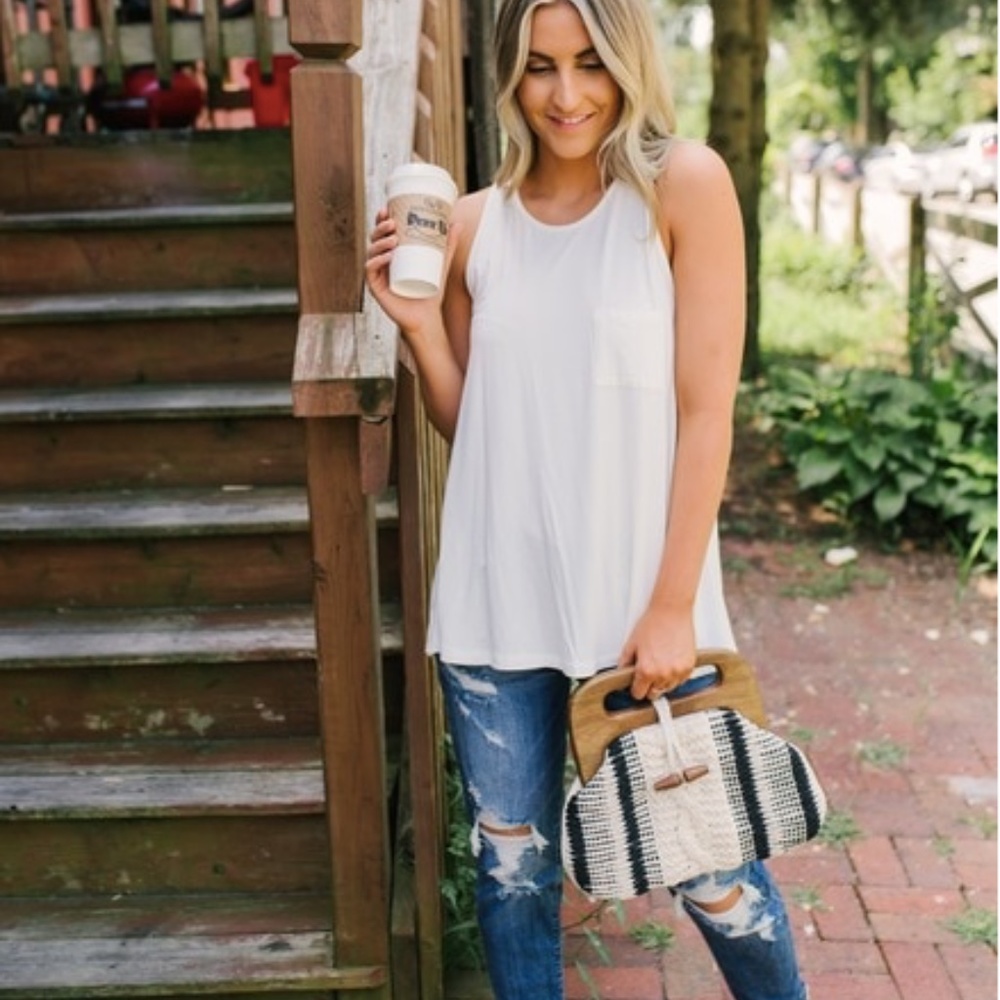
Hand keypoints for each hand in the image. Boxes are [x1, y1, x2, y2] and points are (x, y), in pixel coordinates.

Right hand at [365, 209, 457, 336]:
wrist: (426, 316)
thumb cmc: (430, 290)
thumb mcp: (440, 263)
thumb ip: (448, 245)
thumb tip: (456, 223)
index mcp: (390, 253)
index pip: (382, 232)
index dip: (380, 219)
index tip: (387, 208)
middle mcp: (380, 262)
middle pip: (374, 239)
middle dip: (380, 228)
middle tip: (392, 223)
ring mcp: (377, 275)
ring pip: (372, 253)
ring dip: (380, 242)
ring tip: (393, 239)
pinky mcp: (376, 288)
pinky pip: (371, 271)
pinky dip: (377, 262)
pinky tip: (387, 257)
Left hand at [619, 606, 695, 700]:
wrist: (671, 612)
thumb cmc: (653, 624)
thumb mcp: (631, 643)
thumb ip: (625, 663)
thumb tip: (621, 674)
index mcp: (647, 670)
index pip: (639, 694)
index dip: (635, 689)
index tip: (635, 685)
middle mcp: (663, 674)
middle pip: (654, 694)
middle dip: (648, 686)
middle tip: (647, 674)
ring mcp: (678, 671)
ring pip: (668, 689)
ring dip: (662, 682)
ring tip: (659, 665)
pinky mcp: (689, 667)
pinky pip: (681, 681)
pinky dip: (675, 676)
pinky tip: (670, 663)